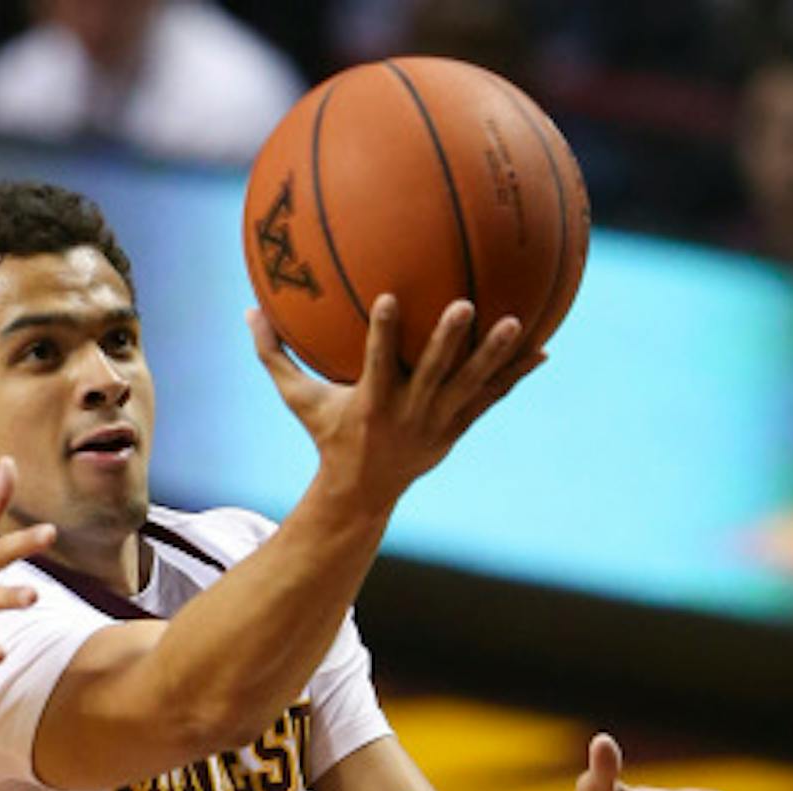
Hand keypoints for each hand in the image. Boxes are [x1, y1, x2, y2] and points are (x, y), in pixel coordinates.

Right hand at [249, 295, 542, 514]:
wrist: (362, 491)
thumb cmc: (327, 435)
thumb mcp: (298, 400)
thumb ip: (275, 357)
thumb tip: (249, 311)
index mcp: (371, 403)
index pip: (377, 364)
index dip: (383, 334)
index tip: (389, 298)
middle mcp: (408, 413)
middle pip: (432, 374)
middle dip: (447, 341)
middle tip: (464, 305)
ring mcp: (437, 423)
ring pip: (469, 386)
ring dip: (493, 356)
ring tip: (517, 323)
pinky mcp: (457, 429)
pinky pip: (490, 399)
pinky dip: (514, 376)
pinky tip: (544, 349)